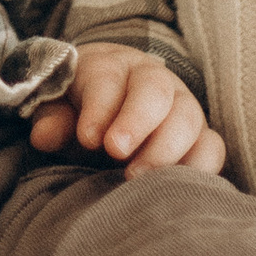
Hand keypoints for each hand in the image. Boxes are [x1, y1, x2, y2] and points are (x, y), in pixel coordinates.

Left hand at [31, 44, 224, 174]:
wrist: (110, 105)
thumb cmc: (79, 110)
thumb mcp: (57, 108)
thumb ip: (51, 119)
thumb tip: (44, 137)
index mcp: (110, 67)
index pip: (108, 78)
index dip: (100, 107)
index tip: (88, 139)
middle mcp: (152, 80)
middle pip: (155, 90)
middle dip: (138, 122)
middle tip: (116, 153)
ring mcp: (181, 106)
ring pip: (188, 117)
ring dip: (166, 150)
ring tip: (138, 178)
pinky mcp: (201, 135)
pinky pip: (212, 147)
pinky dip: (200, 166)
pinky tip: (177, 188)